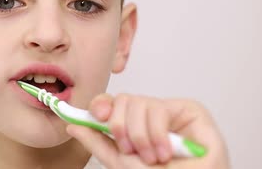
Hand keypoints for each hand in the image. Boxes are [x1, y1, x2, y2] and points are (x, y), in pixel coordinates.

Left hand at [66, 94, 229, 168]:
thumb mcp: (121, 163)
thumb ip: (97, 143)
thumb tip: (72, 125)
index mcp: (133, 127)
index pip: (111, 104)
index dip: (100, 105)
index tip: (95, 117)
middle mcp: (149, 117)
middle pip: (122, 99)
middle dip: (120, 126)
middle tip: (130, 150)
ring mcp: (168, 112)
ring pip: (138, 101)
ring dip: (139, 134)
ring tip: (151, 157)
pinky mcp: (188, 110)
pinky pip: (158, 108)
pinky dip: (155, 133)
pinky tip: (164, 151)